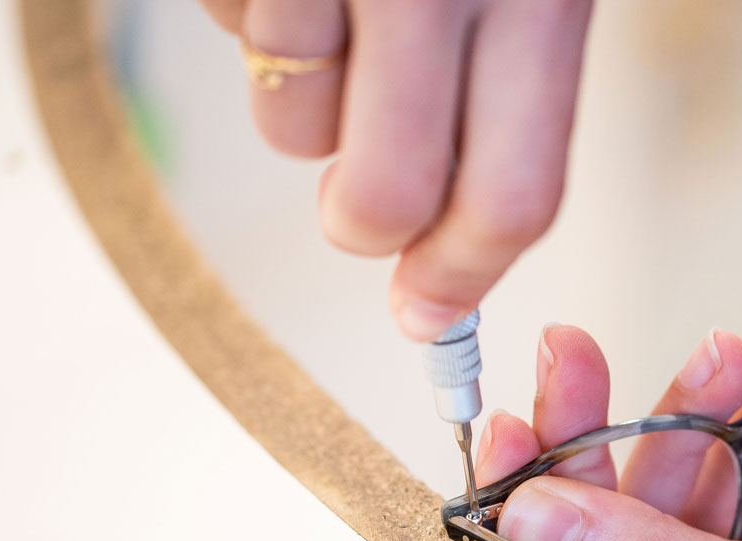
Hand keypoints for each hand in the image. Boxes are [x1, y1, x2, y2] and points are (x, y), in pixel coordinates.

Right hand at [198, 0, 592, 340]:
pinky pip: (230, 31)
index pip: (511, 198)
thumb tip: (441, 254)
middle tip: (361, 197)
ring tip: (337, 21)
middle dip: (363, 227)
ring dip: (304, 104)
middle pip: (388, 197)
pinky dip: (250, 16)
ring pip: (292, 129)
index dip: (462, 275)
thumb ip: (508, 93)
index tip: (428, 310)